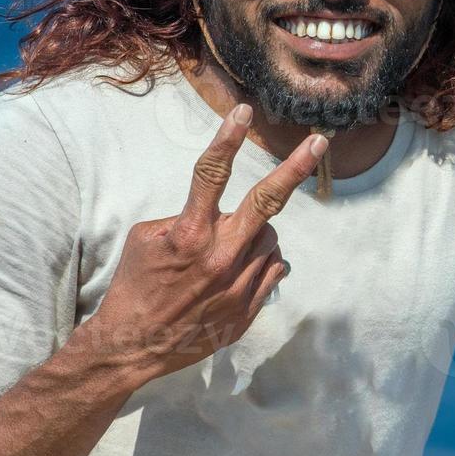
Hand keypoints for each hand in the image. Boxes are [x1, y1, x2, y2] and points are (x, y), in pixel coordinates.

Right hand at [82, 104, 326, 382]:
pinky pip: (273, 269)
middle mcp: (219, 257)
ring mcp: (238, 285)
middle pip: (268, 202)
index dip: (227, 139)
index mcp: (189, 233)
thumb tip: (223, 212)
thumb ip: (187, 217)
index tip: (243, 110)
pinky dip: (261, 262)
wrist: (134, 345)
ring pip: (269, 238)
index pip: (211, 175)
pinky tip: (235, 271)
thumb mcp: (145, 238)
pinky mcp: (248, 308)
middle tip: (319, 141)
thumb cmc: (136, 284)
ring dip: (254, 234)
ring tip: (224, 251)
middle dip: (294, 167)